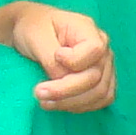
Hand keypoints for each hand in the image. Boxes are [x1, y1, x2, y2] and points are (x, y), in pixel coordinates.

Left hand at [0, 4, 114, 111]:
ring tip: (45, 102)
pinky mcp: (101, 82)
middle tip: (39, 93)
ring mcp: (104, 66)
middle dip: (66, 90)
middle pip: (95, 77)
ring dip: (71, 103)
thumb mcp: (36, 36)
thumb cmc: (33, 28)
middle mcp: (103, 48)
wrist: (31, 33)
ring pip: (99, 93)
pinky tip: (61, 104)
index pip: (95, 50)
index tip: (55, 57)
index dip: (75, 61)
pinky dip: (81, 106)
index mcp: (88, 30)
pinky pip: (101, 100)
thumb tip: (61, 79)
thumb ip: (50, 58)